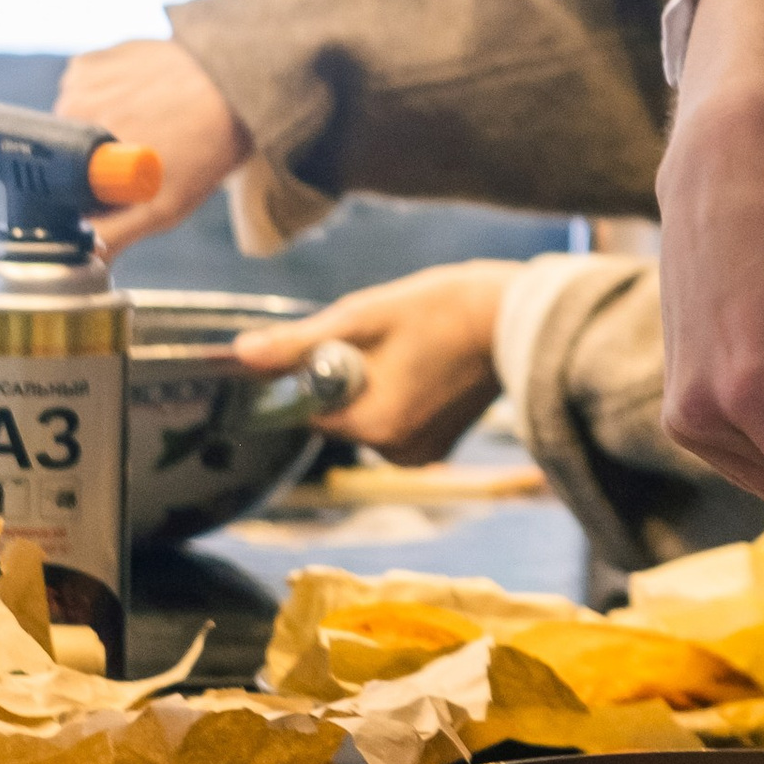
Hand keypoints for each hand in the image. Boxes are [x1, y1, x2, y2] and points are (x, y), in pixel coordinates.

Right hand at [56, 41, 248, 251]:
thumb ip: (112, 238)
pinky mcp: (90, 60)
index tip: (112, 192)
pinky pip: (84, 89)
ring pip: (75, 121)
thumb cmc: (206, 149)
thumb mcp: (162, 206)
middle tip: (140, 159)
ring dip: (103, 127)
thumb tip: (79, 265)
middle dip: (94, 163)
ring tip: (149, 127)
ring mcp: (78, 80)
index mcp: (78, 152)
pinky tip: (143, 100)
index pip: (57, 188)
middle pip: (66, 155)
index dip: (82, 194)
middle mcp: (69, 111)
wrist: (237, 87)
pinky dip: (108, 97)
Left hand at [233, 262, 512, 465]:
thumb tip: (240, 355)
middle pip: (340, 415)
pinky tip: (429, 365)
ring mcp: (422, 454)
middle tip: (385, 338)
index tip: (340, 339)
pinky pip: (397, 422)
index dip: (314, 371)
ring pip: (368, 417)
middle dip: (348, 377)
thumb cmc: (444, 309)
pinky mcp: (440, 446)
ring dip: (376, 384)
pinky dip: (402, 395)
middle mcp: (395, 453)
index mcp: (373, 426)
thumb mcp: (363, 317)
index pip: (310, 409)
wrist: (522, 317)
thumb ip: (297, 345)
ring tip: (414, 347)